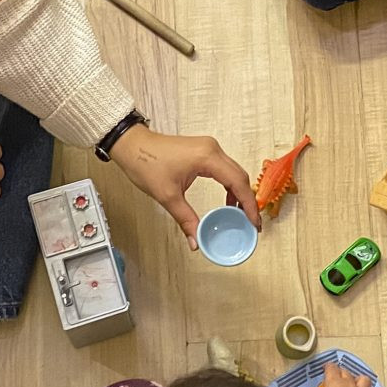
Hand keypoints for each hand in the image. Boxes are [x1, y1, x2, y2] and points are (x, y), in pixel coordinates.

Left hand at [108, 126, 259, 249]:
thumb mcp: (167, 196)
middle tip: (251, 223)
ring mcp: (209, 148)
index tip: (254, 223)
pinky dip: (229, 185)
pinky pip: (225, 168)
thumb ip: (186, 220)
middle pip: (240, 176)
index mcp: (208, 157)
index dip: (249, 205)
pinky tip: (227, 201)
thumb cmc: (146, 163)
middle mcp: (213, 149)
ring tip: (241, 215)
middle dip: (248, 200)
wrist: (132, 145)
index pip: (238, 182)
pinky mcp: (204, 150)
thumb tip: (196, 241)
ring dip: (239, 193)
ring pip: (234, 172)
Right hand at [307, 360, 378, 386]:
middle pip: (346, 372)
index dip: (327, 367)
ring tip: (353, 385)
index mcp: (335, 384)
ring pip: (363, 380)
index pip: (331, 368)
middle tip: (335, 380)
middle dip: (340, 373)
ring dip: (357, 380)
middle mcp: (350, 386)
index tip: (325, 369)